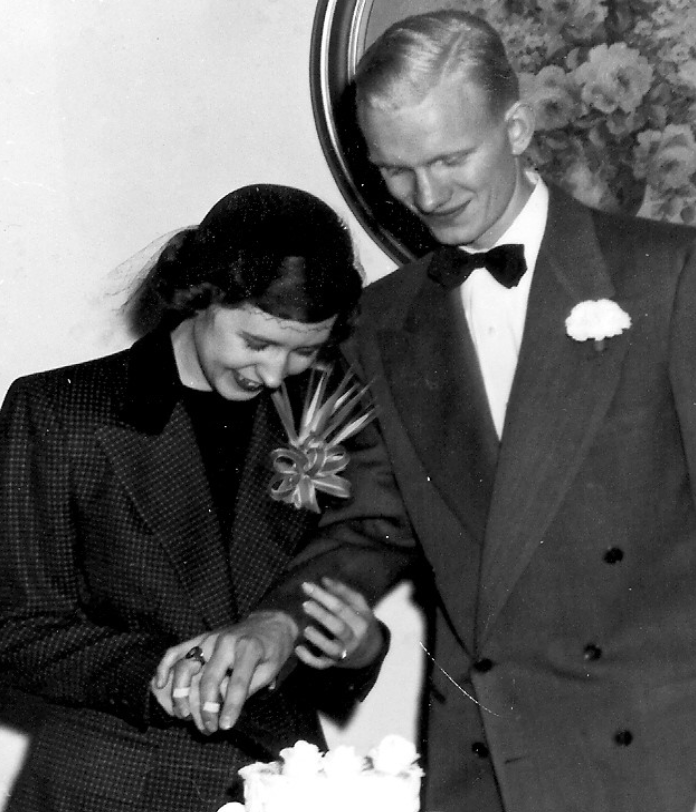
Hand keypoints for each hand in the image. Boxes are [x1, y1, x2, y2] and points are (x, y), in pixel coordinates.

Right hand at [153, 612, 298, 733]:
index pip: (237, 682)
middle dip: (206, 708)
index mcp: (248, 648)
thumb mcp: (271, 670)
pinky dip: (164, 666)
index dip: (231, 707)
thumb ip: (248, 687)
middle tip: (208, 728)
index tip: (224, 727)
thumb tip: (224, 708)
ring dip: (181, 694)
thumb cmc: (273, 650)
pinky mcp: (200, 638)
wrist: (271, 623)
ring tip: (184, 716)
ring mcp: (209, 638)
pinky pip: (177, 650)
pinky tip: (159, 684)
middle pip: (208, 679)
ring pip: (187, 667)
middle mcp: (225, 641)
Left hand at [295, 577, 383, 669]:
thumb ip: (342, 591)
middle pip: (338, 627)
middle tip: (305, 604)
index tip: (307, 586)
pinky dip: (309, 659)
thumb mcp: (359, 604)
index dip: (323, 596)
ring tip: (305, 629)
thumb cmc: (359, 620)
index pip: (341, 607)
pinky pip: (321, 664)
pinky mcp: (333, 663)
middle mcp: (353, 639)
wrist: (369, 649)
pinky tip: (298, 648)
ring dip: (318, 640)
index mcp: (360, 621)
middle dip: (322, 615)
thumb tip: (324, 580)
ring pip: (331, 649)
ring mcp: (343, 653)